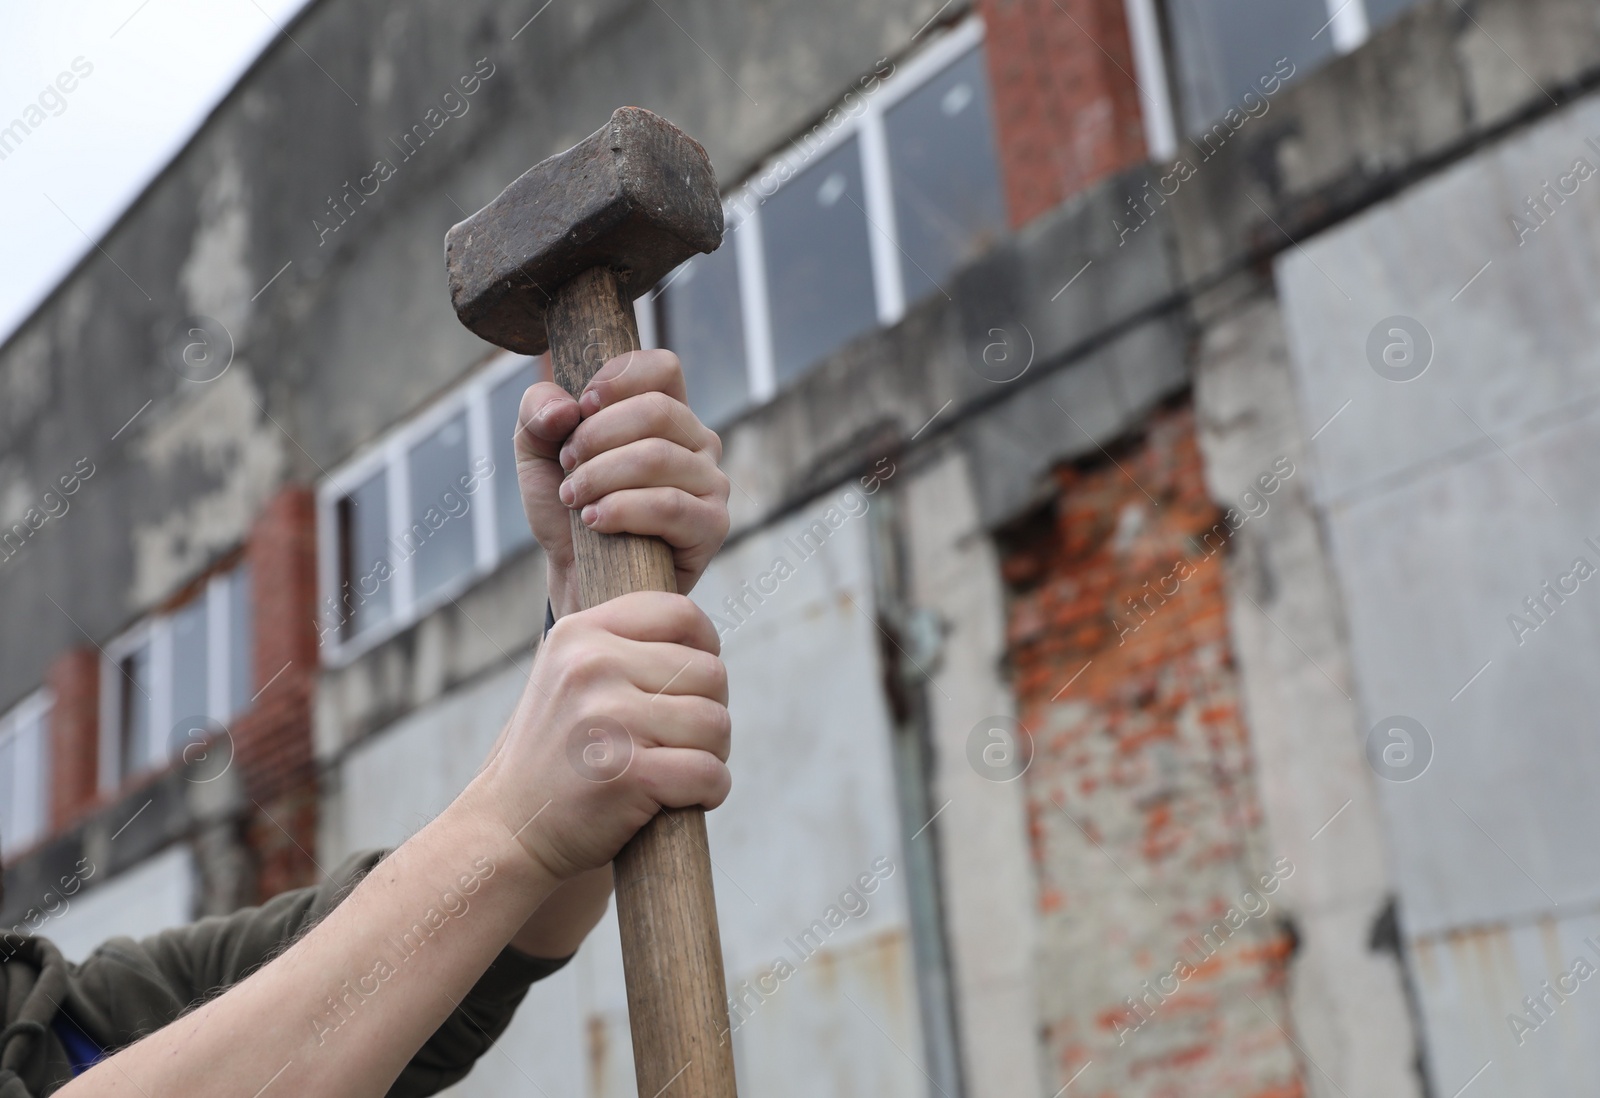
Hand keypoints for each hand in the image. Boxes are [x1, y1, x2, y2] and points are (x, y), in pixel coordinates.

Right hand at [473, 591, 731, 880]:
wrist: (510, 829)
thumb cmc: (557, 755)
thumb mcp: (569, 677)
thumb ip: (623, 647)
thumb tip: (701, 637)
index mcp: (580, 633)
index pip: (680, 613)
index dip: (704, 649)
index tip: (690, 684)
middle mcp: (592, 665)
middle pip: (710, 673)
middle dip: (709, 711)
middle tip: (677, 741)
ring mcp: (609, 718)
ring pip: (716, 723)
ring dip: (712, 753)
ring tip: (675, 767)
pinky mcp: (627, 773)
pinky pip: (710, 772)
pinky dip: (711, 791)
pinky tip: (682, 798)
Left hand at [513, 349, 730, 616]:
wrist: (578, 576)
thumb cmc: (568, 509)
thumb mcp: (537, 453)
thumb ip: (537, 412)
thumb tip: (564, 408)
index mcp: (667, 414)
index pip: (662, 367)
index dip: (619, 377)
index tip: (581, 408)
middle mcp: (698, 442)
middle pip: (657, 410)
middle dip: (597, 436)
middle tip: (567, 465)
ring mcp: (711, 483)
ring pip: (657, 457)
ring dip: (601, 476)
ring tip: (574, 498)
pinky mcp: (712, 526)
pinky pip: (668, 505)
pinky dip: (621, 510)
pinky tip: (594, 521)